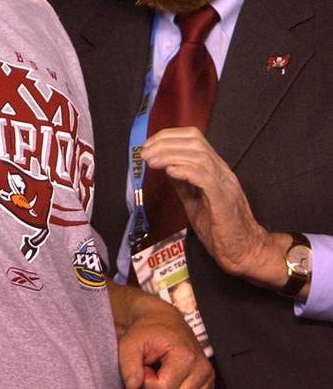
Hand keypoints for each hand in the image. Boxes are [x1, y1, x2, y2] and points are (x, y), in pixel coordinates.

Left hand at [109, 282, 212, 388]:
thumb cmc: (148, 330)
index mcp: (186, 357)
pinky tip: (172, 376)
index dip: (147, 378)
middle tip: (153, 366)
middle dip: (158, 385)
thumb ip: (129, 367)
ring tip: (162, 370)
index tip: (146, 362)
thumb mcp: (130, 343)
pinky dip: (176, 388)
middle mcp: (202, 368)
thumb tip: (134, 387)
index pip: (162, 387)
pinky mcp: (207, 383)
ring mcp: (207, 377)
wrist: (163, 320)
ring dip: (167, 387)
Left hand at [141, 128, 289, 288]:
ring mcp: (225, 183)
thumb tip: (165, 166)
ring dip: (170, 154)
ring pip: (199, 155)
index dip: (168, 137)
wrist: (245, 253)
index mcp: (215, 169)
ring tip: (151, 161)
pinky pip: (206, 177)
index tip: (148, 145)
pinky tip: (170, 172)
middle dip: (166, 142)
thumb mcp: (194, 202)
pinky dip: (186, 170)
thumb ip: (182, 183)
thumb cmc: (220, 231)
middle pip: (195, 141)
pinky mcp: (224, 200)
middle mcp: (222, 170)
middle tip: (145, 152)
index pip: (193, 138)